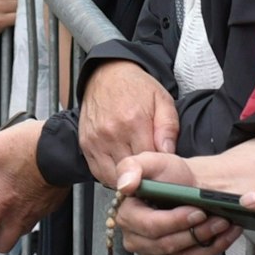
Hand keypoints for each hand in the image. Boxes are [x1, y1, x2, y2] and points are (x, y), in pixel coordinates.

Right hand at [80, 60, 179, 185]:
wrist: (108, 75)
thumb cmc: (137, 88)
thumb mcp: (162, 100)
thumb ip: (168, 127)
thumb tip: (168, 153)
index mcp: (134, 121)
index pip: (150, 161)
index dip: (159, 168)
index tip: (163, 167)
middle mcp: (112, 133)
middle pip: (131, 172)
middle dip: (143, 175)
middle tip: (151, 171)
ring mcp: (96, 141)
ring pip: (113, 176)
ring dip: (126, 179)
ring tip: (137, 171)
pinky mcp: (86, 145)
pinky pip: (98, 172)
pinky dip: (110, 175)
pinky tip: (121, 169)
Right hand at [112, 152, 240, 254]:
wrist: (189, 185)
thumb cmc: (171, 174)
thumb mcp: (152, 160)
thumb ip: (132, 167)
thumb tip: (124, 185)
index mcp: (127, 214)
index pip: (149, 226)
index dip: (175, 220)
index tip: (197, 210)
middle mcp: (134, 237)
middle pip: (165, 244)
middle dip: (195, 231)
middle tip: (218, 218)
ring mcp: (151, 252)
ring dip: (206, 240)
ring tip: (224, 223)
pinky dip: (211, 249)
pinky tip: (225, 235)